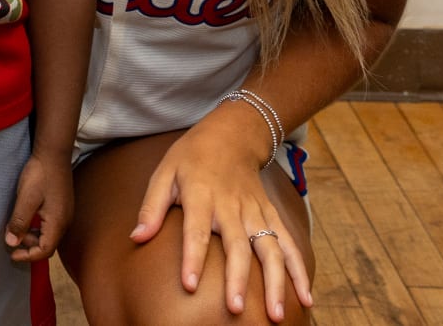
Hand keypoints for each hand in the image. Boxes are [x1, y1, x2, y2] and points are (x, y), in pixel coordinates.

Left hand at [4, 151, 72, 262]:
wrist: (53, 154)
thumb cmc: (39, 176)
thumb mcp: (25, 199)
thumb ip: (19, 222)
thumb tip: (11, 243)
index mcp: (57, 223)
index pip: (45, 250)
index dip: (28, 256)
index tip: (11, 254)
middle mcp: (65, 222)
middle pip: (47, 244)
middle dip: (29, 245)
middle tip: (11, 236)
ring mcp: (65, 214)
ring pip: (48, 234)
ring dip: (32, 235)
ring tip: (16, 227)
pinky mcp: (62, 206)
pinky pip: (50, 224)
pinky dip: (37, 227)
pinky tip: (26, 217)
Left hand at [132, 109, 311, 320]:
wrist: (231, 135)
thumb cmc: (190, 158)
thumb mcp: (164, 173)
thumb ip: (151, 207)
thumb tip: (136, 238)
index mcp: (201, 195)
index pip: (196, 231)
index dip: (193, 258)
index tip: (190, 286)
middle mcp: (232, 206)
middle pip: (238, 246)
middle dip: (237, 279)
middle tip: (235, 309)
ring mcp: (256, 211)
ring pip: (270, 249)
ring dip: (276, 283)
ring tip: (277, 316)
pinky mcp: (272, 215)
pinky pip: (289, 244)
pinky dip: (299, 271)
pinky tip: (306, 298)